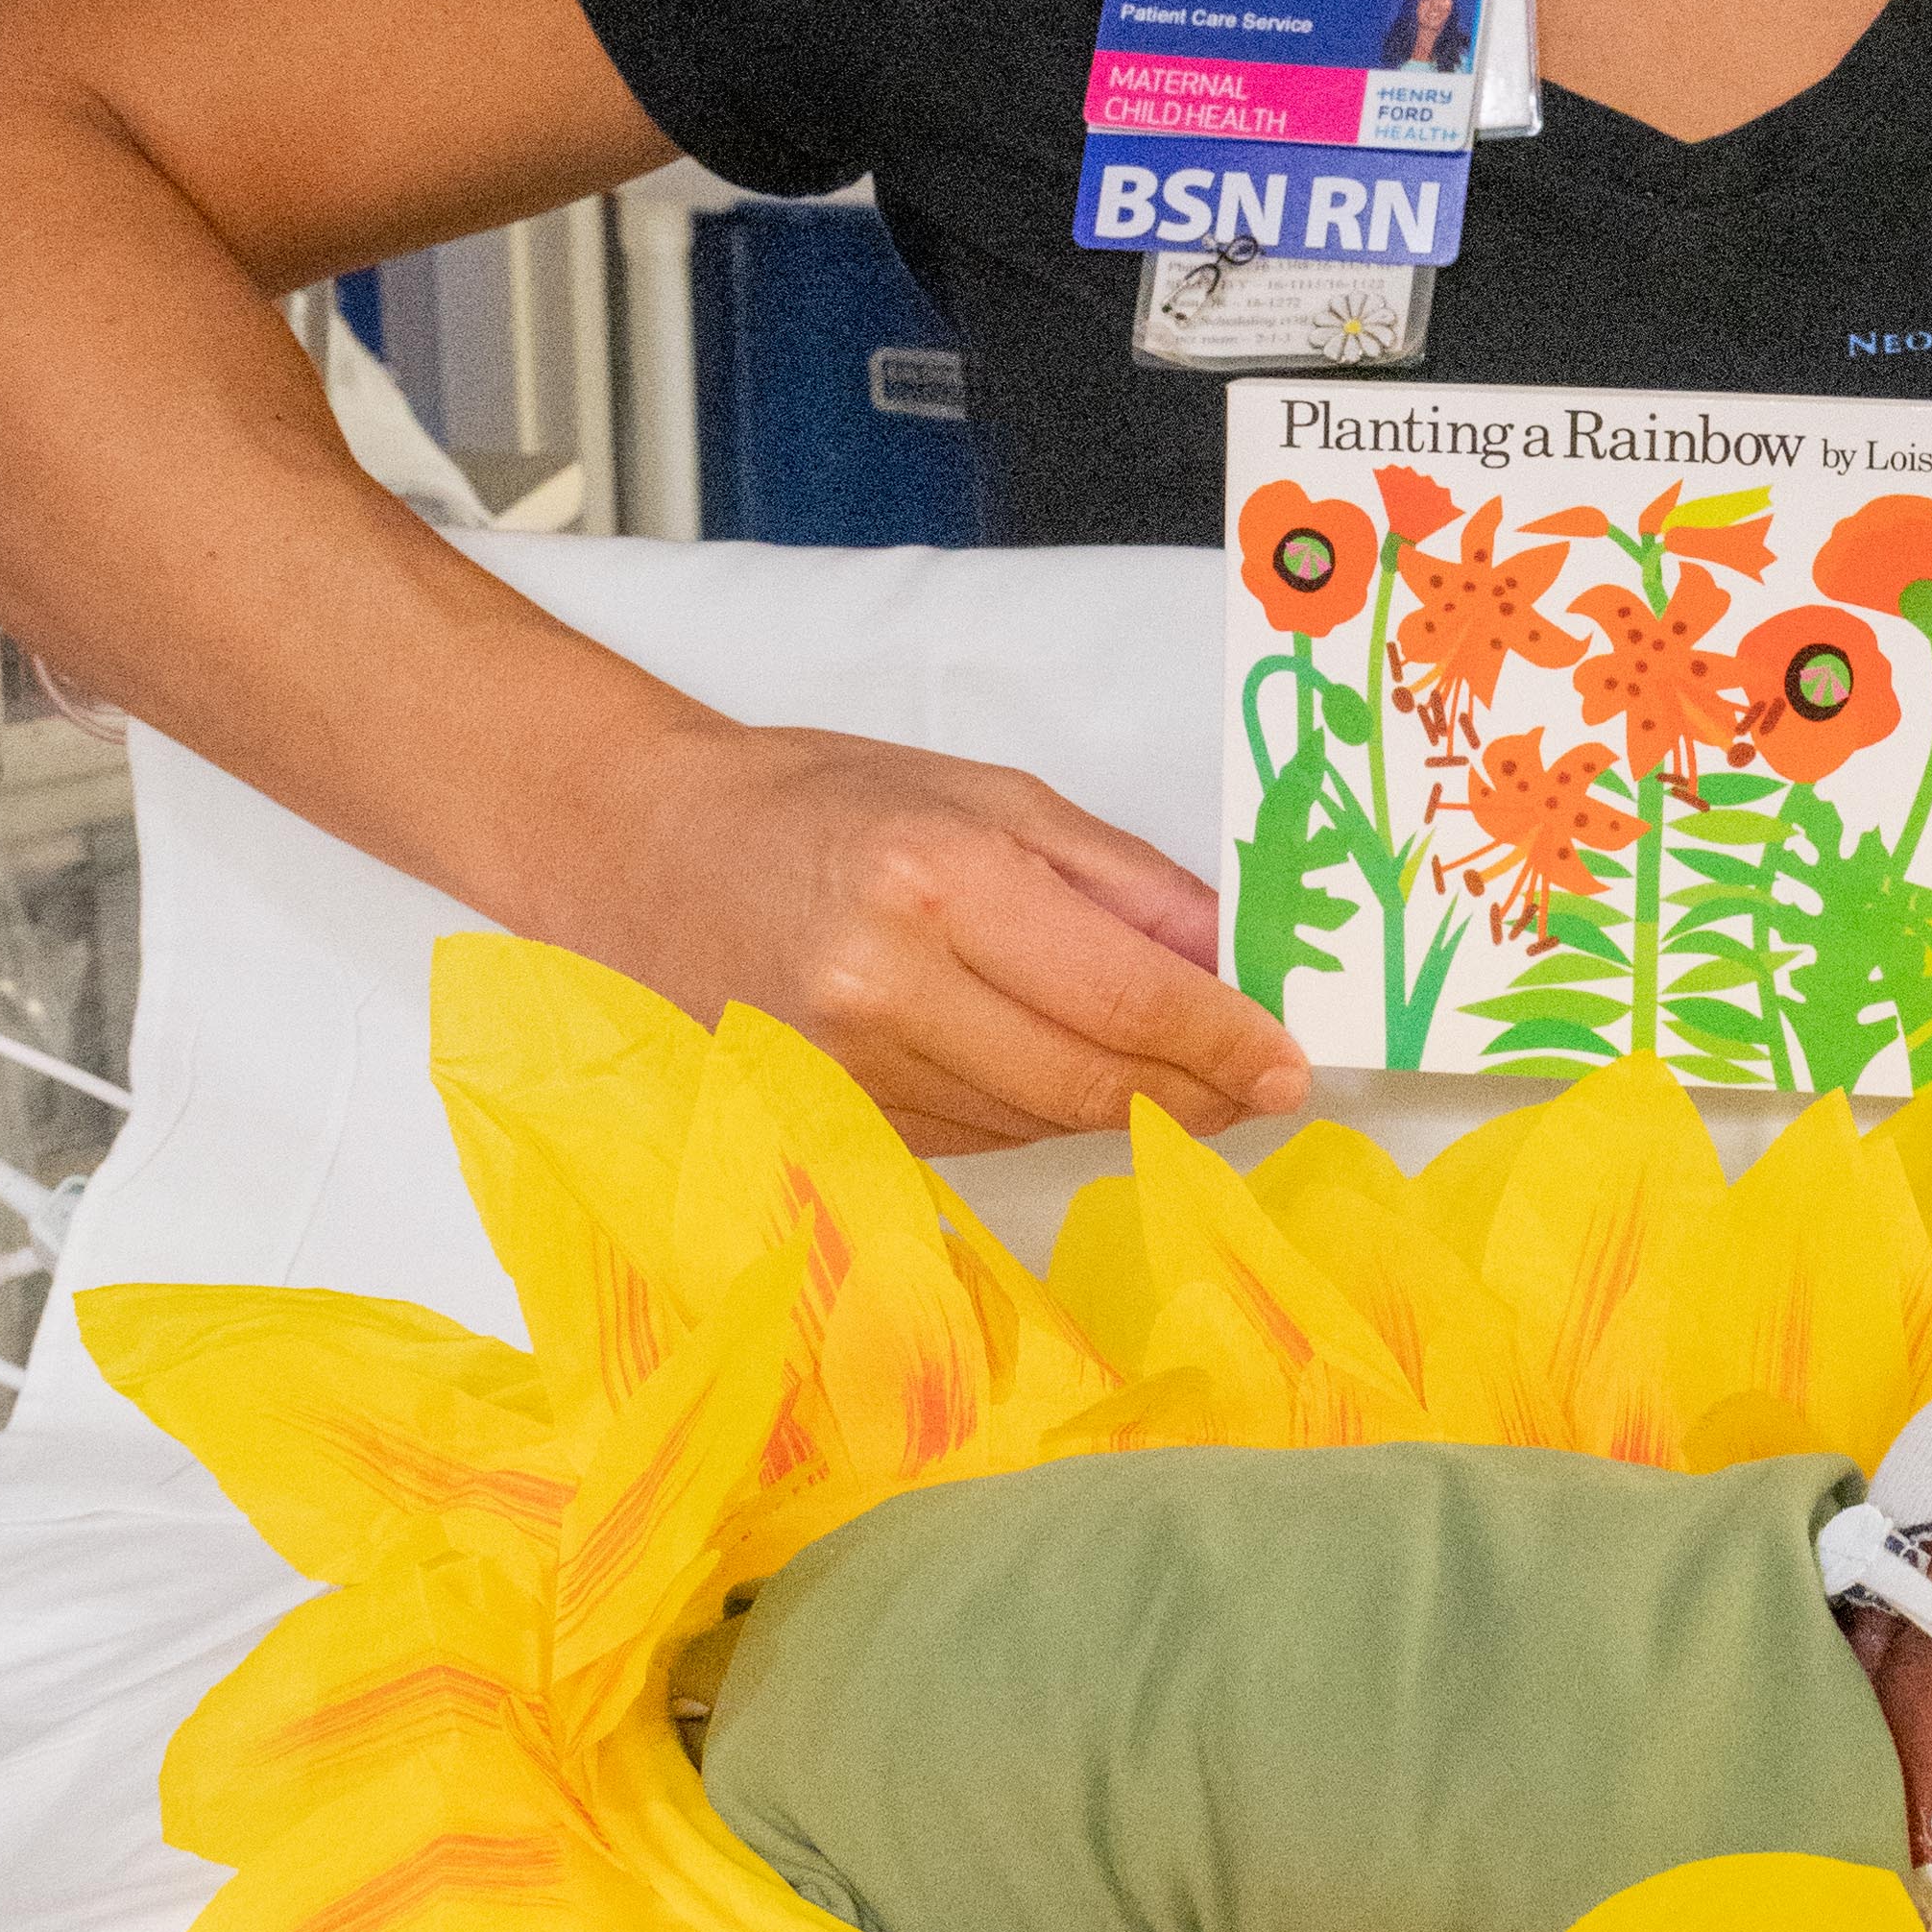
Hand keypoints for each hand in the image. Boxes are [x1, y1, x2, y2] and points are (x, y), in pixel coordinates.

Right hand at [591, 724, 1307, 1153]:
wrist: (641, 855)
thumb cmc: (818, 802)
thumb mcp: (985, 794)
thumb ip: (1117, 881)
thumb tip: (1231, 955)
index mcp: (933, 883)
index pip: (1119, 995)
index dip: (1221, 1038)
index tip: (1290, 1059)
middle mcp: (884, 990)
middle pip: (1088, 1081)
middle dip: (1198, 1092)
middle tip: (1264, 1085)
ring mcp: (845, 1073)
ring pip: (1038, 1121)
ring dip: (1125, 1106)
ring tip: (1181, 1071)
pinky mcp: (826, 1123)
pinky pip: (976, 1137)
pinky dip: (1041, 1113)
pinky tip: (1069, 1076)